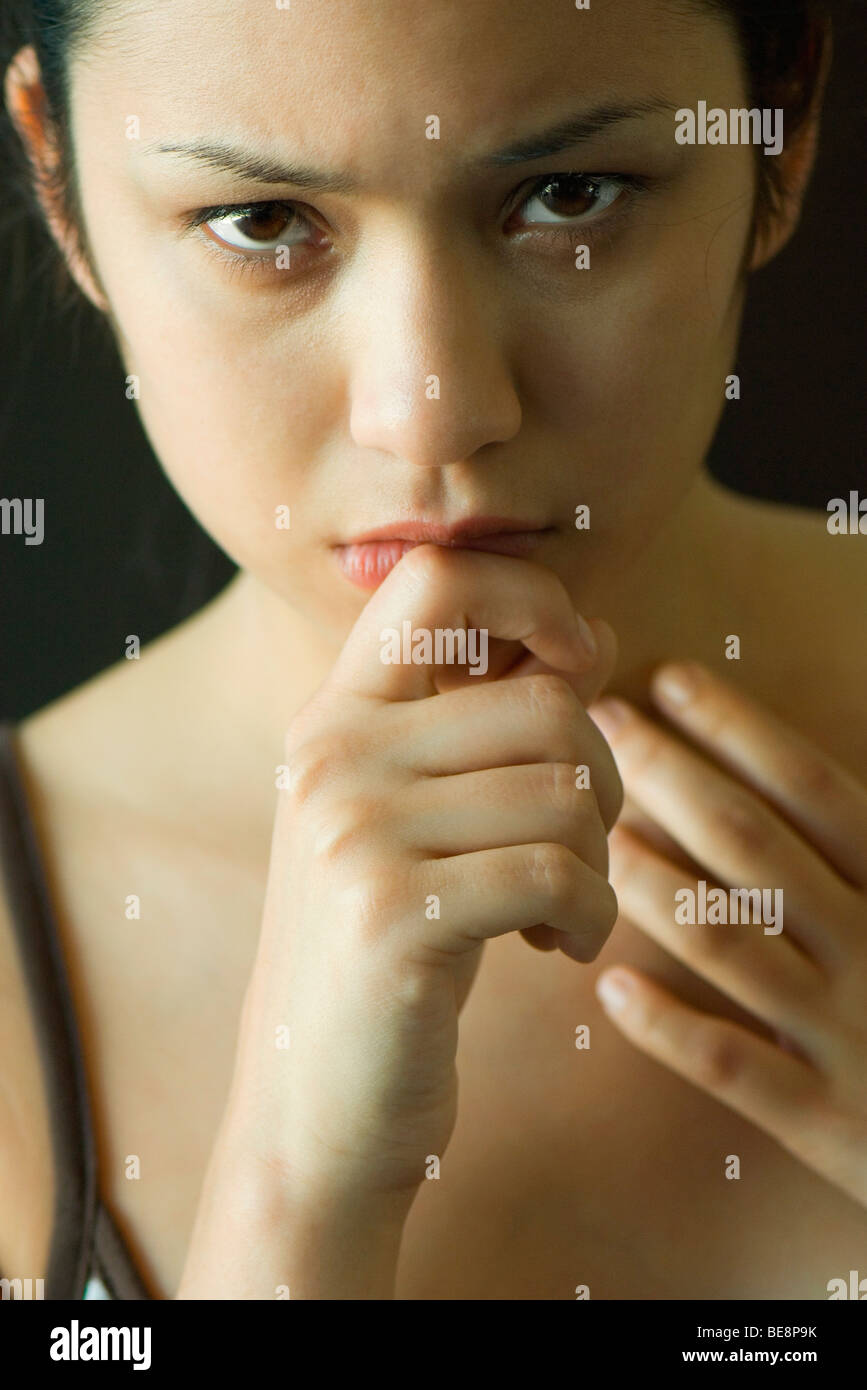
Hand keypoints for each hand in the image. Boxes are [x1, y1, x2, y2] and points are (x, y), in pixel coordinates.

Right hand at [225, 545, 621, 1203]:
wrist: (312, 1107)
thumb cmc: (387, 954)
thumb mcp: (419, 821)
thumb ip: (487, 722)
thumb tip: (597, 636)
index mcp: (334, 719)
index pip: (436, 578)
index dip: (534, 598)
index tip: (579, 666)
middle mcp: (332, 756)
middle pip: (547, 704)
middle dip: (603, 780)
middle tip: (580, 847)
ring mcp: (354, 832)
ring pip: (567, 790)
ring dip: (599, 862)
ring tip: (559, 908)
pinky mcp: (393, 914)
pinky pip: (560, 872)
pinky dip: (591, 917)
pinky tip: (553, 947)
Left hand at [589, 662, 866, 1206]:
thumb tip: (808, 777)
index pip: (814, 790)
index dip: (740, 731)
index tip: (670, 681)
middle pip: (754, 847)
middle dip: (671, 778)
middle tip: (602, 728)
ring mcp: (851, 1035)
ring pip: (730, 945)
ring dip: (653, 886)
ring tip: (592, 841)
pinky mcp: (830, 1121)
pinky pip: (735, 1067)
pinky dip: (670, 1028)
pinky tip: (609, 989)